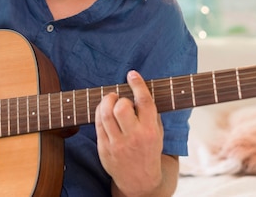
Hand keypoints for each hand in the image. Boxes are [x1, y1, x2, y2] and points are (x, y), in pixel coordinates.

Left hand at [95, 70, 164, 195]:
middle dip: (120, 98)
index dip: (138, 85)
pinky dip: (100, 112)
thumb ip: (151, 113)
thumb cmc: (149, 152)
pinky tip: (104, 111)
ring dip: (106, 102)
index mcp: (150, 131)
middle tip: (121, 100)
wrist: (139, 181)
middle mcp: (134, 137)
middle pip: (121, 107)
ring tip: (111, 101)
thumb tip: (140, 89)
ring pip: (105, 114)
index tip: (132, 74)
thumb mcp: (158, 133)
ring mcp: (117, 144)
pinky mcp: (104, 148)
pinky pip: (97, 123)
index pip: (144, 102)